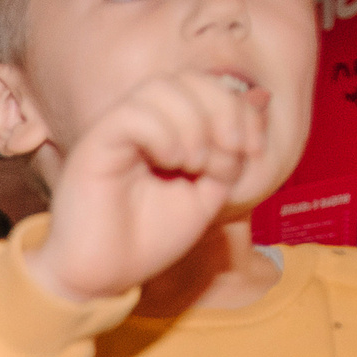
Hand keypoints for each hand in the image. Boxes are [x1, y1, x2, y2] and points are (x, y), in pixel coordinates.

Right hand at [27, 72, 269, 305]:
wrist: (104, 277)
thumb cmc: (149, 240)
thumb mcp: (207, 195)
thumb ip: (232, 152)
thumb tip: (261, 98)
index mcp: (167, 130)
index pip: (206, 87)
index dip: (239, 108)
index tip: (253, 149)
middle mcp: (141, 123)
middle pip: (187, 79)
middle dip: (223, 109)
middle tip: (229, 153)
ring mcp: (117, 131)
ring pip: (160, 88)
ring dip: (193, 123)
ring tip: (195, 165)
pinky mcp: (95, 145)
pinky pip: (133, 114)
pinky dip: (163, 133)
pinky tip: (171, 163)